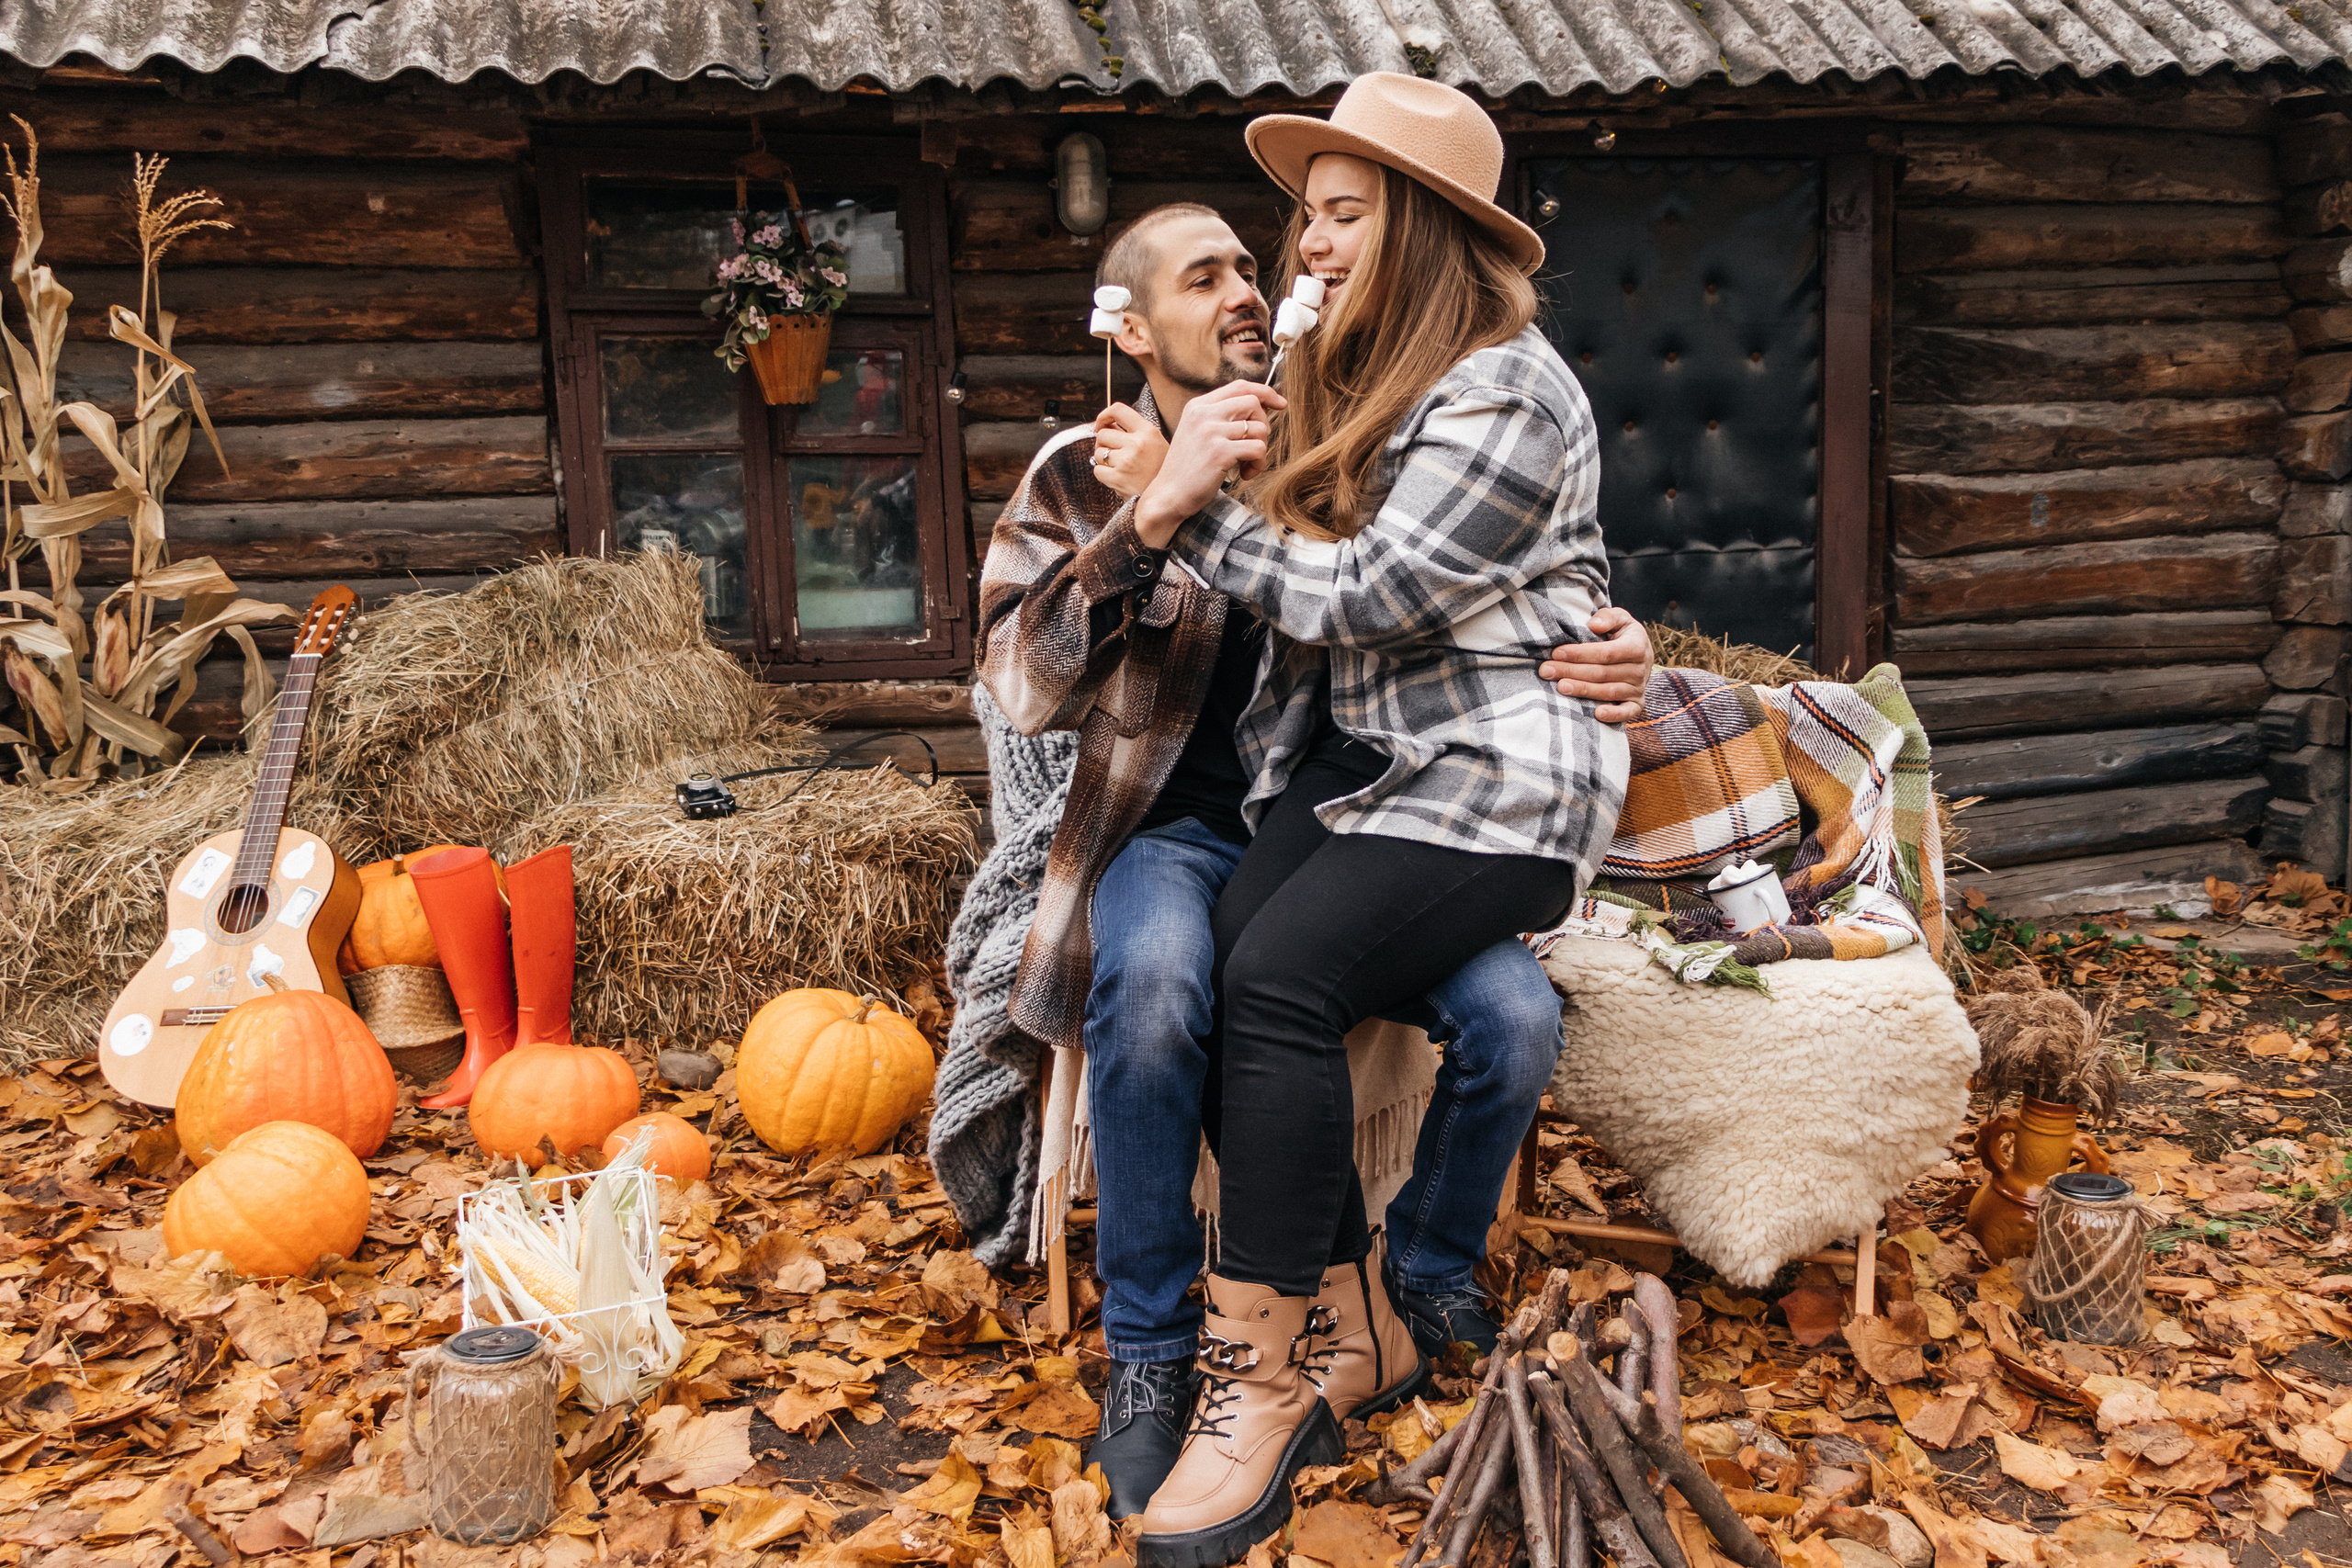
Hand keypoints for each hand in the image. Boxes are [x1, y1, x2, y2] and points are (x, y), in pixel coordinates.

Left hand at [1089, 404, 1166, 499]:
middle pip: (1102, 434)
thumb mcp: (1156, 444)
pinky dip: (1104, 475)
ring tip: (1120, 468)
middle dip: (1103, 444)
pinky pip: (1097, 471)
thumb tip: (1105, 424)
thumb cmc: (1160, 470)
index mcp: (1148, 431)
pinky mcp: (1118, 479)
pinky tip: (1118, 478)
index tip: (1100, 425)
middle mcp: (1137, 444)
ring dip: (1104, 461)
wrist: (1169, 497)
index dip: (1103, 416)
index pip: (1117, 410)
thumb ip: (1134, 432)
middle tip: (1114, 454)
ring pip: (1098, 453)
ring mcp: (1127, 462)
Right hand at [1134, 382, 1285, 547]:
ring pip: (1259, 428)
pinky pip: (1258, 449)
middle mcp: (1203, 414)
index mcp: (1198, 406)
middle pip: (1253, 402)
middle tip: (1255, 445)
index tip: (1280, 404)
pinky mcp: (1220, 452)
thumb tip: (1260, 406)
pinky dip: (1258, 464)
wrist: (1168, 495)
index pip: (1240, 386)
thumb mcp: (1198, 433)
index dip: (1265, 392)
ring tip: (1247, 465)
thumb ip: (1221, 417)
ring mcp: (1211, 432)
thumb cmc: (1188, 468)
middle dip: (1264, 424)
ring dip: (1261, 449)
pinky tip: (1245, 474)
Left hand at [1541, 605, 1652, 722]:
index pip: (1605, 653)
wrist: (1642, 653)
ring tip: (1560, 687)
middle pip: (1602, 673)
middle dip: (1572, 671)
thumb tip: (1593, 625)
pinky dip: (1614, 715)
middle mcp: (1639, 670)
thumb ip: (1608, 617)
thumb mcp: (1620, 619)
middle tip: (1546, 670)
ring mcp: (1638, 688)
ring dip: (1583, 690)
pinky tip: (1597, 714)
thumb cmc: (1623, 634)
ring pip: (1608, 692)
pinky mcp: (1636, 703)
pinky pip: (1627, 712)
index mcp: (1636, 647)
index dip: (1580, 653)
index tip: (1556, 652)